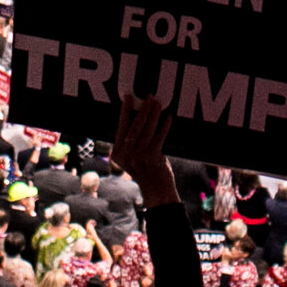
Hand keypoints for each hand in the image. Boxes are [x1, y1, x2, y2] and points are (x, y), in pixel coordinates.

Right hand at [111, 91, 178, 206]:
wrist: (155, 190)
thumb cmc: (144, 170)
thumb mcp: (130, 157)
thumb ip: (130, 141)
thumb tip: (139, 114)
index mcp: (118, 153)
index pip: (121, 127)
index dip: (125, 110)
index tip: (128, 96)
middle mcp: (127, 155)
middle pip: (135, 127)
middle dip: (143, 110)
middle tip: (149, 97)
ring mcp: (140, 157)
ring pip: (147, 130)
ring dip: (153, 115)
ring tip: (158, 104)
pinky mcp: (153, 158)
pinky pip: (159, 137)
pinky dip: (164, 127)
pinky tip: (168, 118)